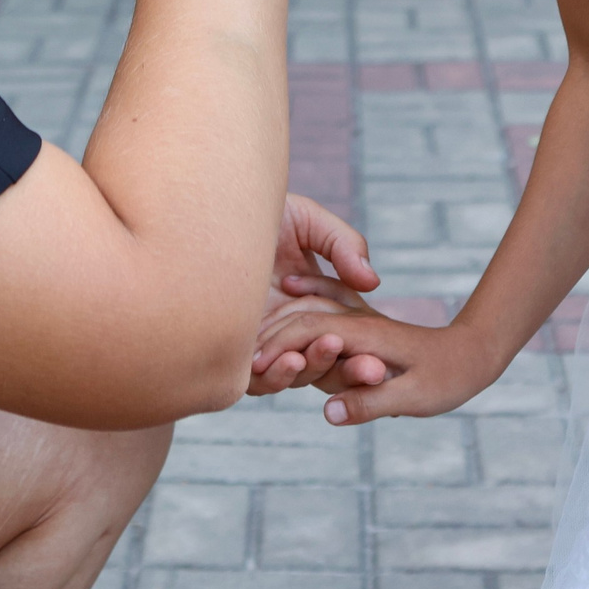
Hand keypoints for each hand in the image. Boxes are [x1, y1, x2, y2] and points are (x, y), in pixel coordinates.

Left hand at [245, 194, 380, 395]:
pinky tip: (290, 358)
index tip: (383, 358)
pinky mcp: (229, 352)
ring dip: (314, 368)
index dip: (364, 352)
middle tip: (373, 370)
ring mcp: (258, 340)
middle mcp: (285, 326)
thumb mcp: (309, 223)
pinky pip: (254, 379)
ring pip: (292, 374)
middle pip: (324, 362)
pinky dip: (274, 375)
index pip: (342, 337)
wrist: (206, 209)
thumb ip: (344, 247)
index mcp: (310, 301)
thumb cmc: (256, 212)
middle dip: (351, 370)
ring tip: (327, 348)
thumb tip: (372, 283)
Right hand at [250, 305, 502, 423]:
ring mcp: (357, 318)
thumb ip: (371, 402)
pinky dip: (305, 294)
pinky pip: (326, 300)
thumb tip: (329, 412)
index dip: (277, 350)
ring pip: (310, 308)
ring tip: (253, 337)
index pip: (307, 332)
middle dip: (268, 337)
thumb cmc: (448, 377)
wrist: (473, 352)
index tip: (252, 370)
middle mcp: (355, 321)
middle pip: (300, 318)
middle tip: (240, 361)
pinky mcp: (360, 321)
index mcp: (363, 335)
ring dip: (281, 318)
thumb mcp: (414, 397)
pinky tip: (290, 289)